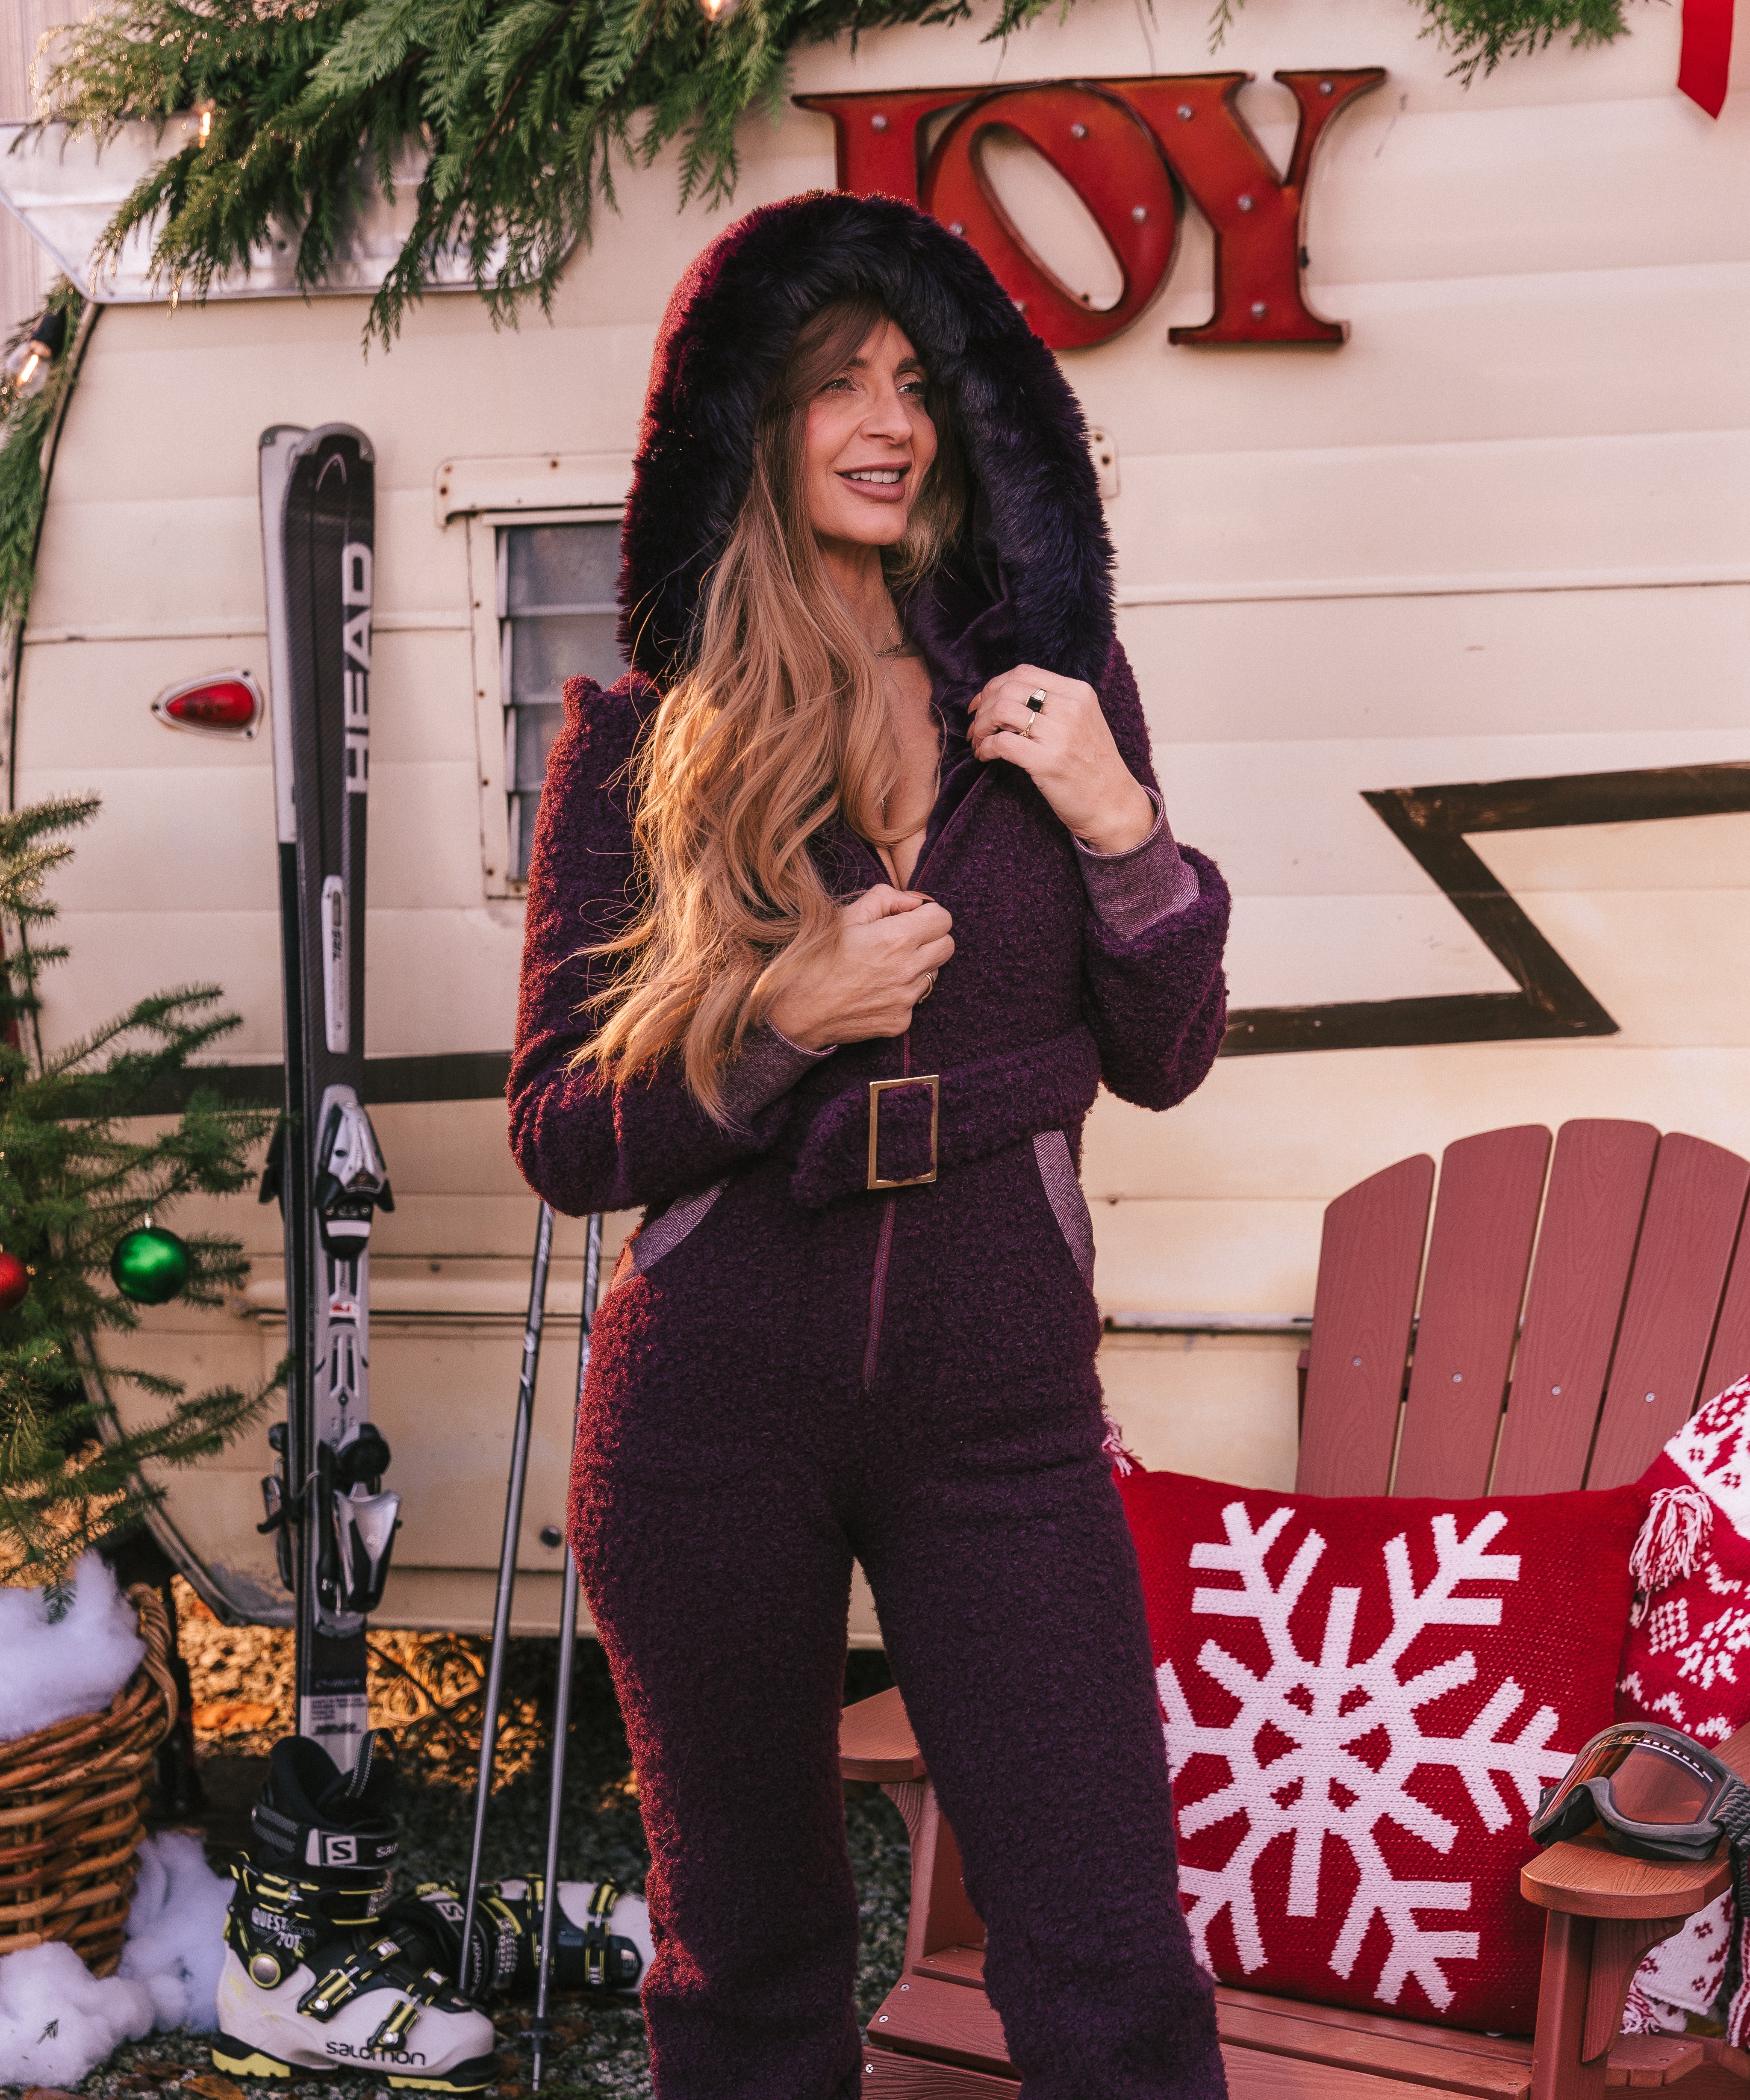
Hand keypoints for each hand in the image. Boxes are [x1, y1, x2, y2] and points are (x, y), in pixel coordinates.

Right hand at [767, 886, 954, 1048]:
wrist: (795, 1013)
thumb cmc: (814, 960)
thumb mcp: (844, 917)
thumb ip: (884, 899)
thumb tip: (912, 902)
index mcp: (897, 938)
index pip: (944, 919)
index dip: (929, 914)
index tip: (912, 918)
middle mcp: (908, 970)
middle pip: (947, 946)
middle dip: (931, 938)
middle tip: (903, 939)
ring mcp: (906, 999)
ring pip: (933, 974)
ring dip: (917, 966)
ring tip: (882, 967)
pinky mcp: (900, 1022)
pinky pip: (915, 1001)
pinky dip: (901, 993)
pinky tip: (874, 990)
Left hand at [967, 664, 1154, 854]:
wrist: (1114, 805)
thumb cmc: (1093, 768)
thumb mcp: (1082, 723)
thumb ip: (1053, 706)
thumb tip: (1006, 699)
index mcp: (1079, 693)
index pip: (1024, 673)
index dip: (994, 686)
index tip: (982, 704)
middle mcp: (1071, 707)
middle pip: (1008, 688)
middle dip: (983, 706)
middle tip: (976, 727)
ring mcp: (1060, 734)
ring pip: (1001, 710)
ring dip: (981, 726)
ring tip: (978, 742)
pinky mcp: (1048, 762)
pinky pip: (1001, 743)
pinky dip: (984, 748)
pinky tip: (984, 756)